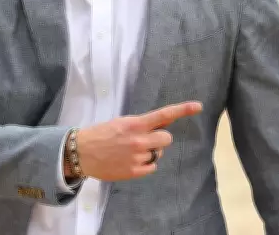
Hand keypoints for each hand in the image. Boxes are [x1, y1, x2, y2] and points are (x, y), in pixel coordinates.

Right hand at [72, 101, 202, 180]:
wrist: (81, 153)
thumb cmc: (103, 134)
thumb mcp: (123, 122)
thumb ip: (145, 122)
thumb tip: (167, 118)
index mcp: (136, 124)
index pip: (164, 114)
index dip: (183, 109)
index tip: (198, 106)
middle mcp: (139, 140)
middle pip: (167, 138)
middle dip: (159, 139)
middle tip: (145, 139)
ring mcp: (137, 157)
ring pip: (159, 153)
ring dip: (150, 151)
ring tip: (131, 151)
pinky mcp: (134, 172)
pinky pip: (152, 166)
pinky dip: (145, 164)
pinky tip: (130, 161)